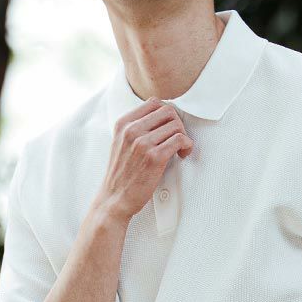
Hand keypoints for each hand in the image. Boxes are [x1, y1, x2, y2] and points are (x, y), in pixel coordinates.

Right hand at [99, 99, 192, 222]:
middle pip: (167, 111)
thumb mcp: (121, 143)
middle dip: (178, 124)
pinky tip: (182, 154)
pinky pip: (180, 140)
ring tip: (180, 150)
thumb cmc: (121, 174)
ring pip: (176, 125)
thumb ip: (136, 128)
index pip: (153, 102)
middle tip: (177, 139)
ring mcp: (142, 143)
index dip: (167, 114)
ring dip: (184, 136)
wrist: (114, 199)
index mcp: (123, 124)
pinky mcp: (154, 158)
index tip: (169, 128)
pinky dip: (187, 145)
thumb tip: (160, 116)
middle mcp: (131, 130)